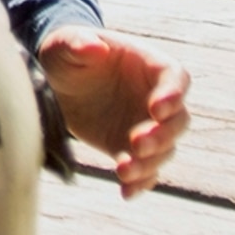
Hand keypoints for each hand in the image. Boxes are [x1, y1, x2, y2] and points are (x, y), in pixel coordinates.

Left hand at [37, 27, 190, 197]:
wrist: (56, 80)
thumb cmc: (67, 53)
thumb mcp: (66, 43)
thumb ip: (79, 42)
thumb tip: (95, 47)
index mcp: (149, 65)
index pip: (176, 78)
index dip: (173, 94)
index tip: (156, 108)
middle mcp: (155, 97)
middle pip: (177, 120)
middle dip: (162, 135)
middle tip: (138, 142)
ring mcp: (144, 125)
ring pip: (164, 149)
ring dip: (150, 162)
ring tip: (124, 169)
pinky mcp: (128, 147)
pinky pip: (145, 170)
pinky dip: (141, 183)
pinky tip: (126, 192)